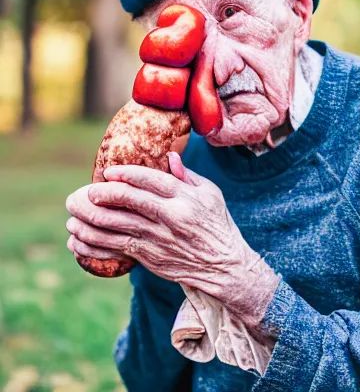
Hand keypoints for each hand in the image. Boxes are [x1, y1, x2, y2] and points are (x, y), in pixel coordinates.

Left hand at [65, 152, 279, 327]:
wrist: (223, 265)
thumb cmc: (218, 224)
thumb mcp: (210, 194)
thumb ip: (187, 176)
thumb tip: (169, 157)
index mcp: (184, 197)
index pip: (148, 180)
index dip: (124, 174)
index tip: (107, 173)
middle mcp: (169, 217)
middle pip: (125, 201)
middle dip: (97, 194)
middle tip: (82, 194)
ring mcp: (157, 239)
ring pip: (113, 226)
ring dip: (86, 220)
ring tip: (72, 216)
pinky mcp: (149, 257)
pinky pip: (113, 250)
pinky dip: (90, 246)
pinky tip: (77, 242)